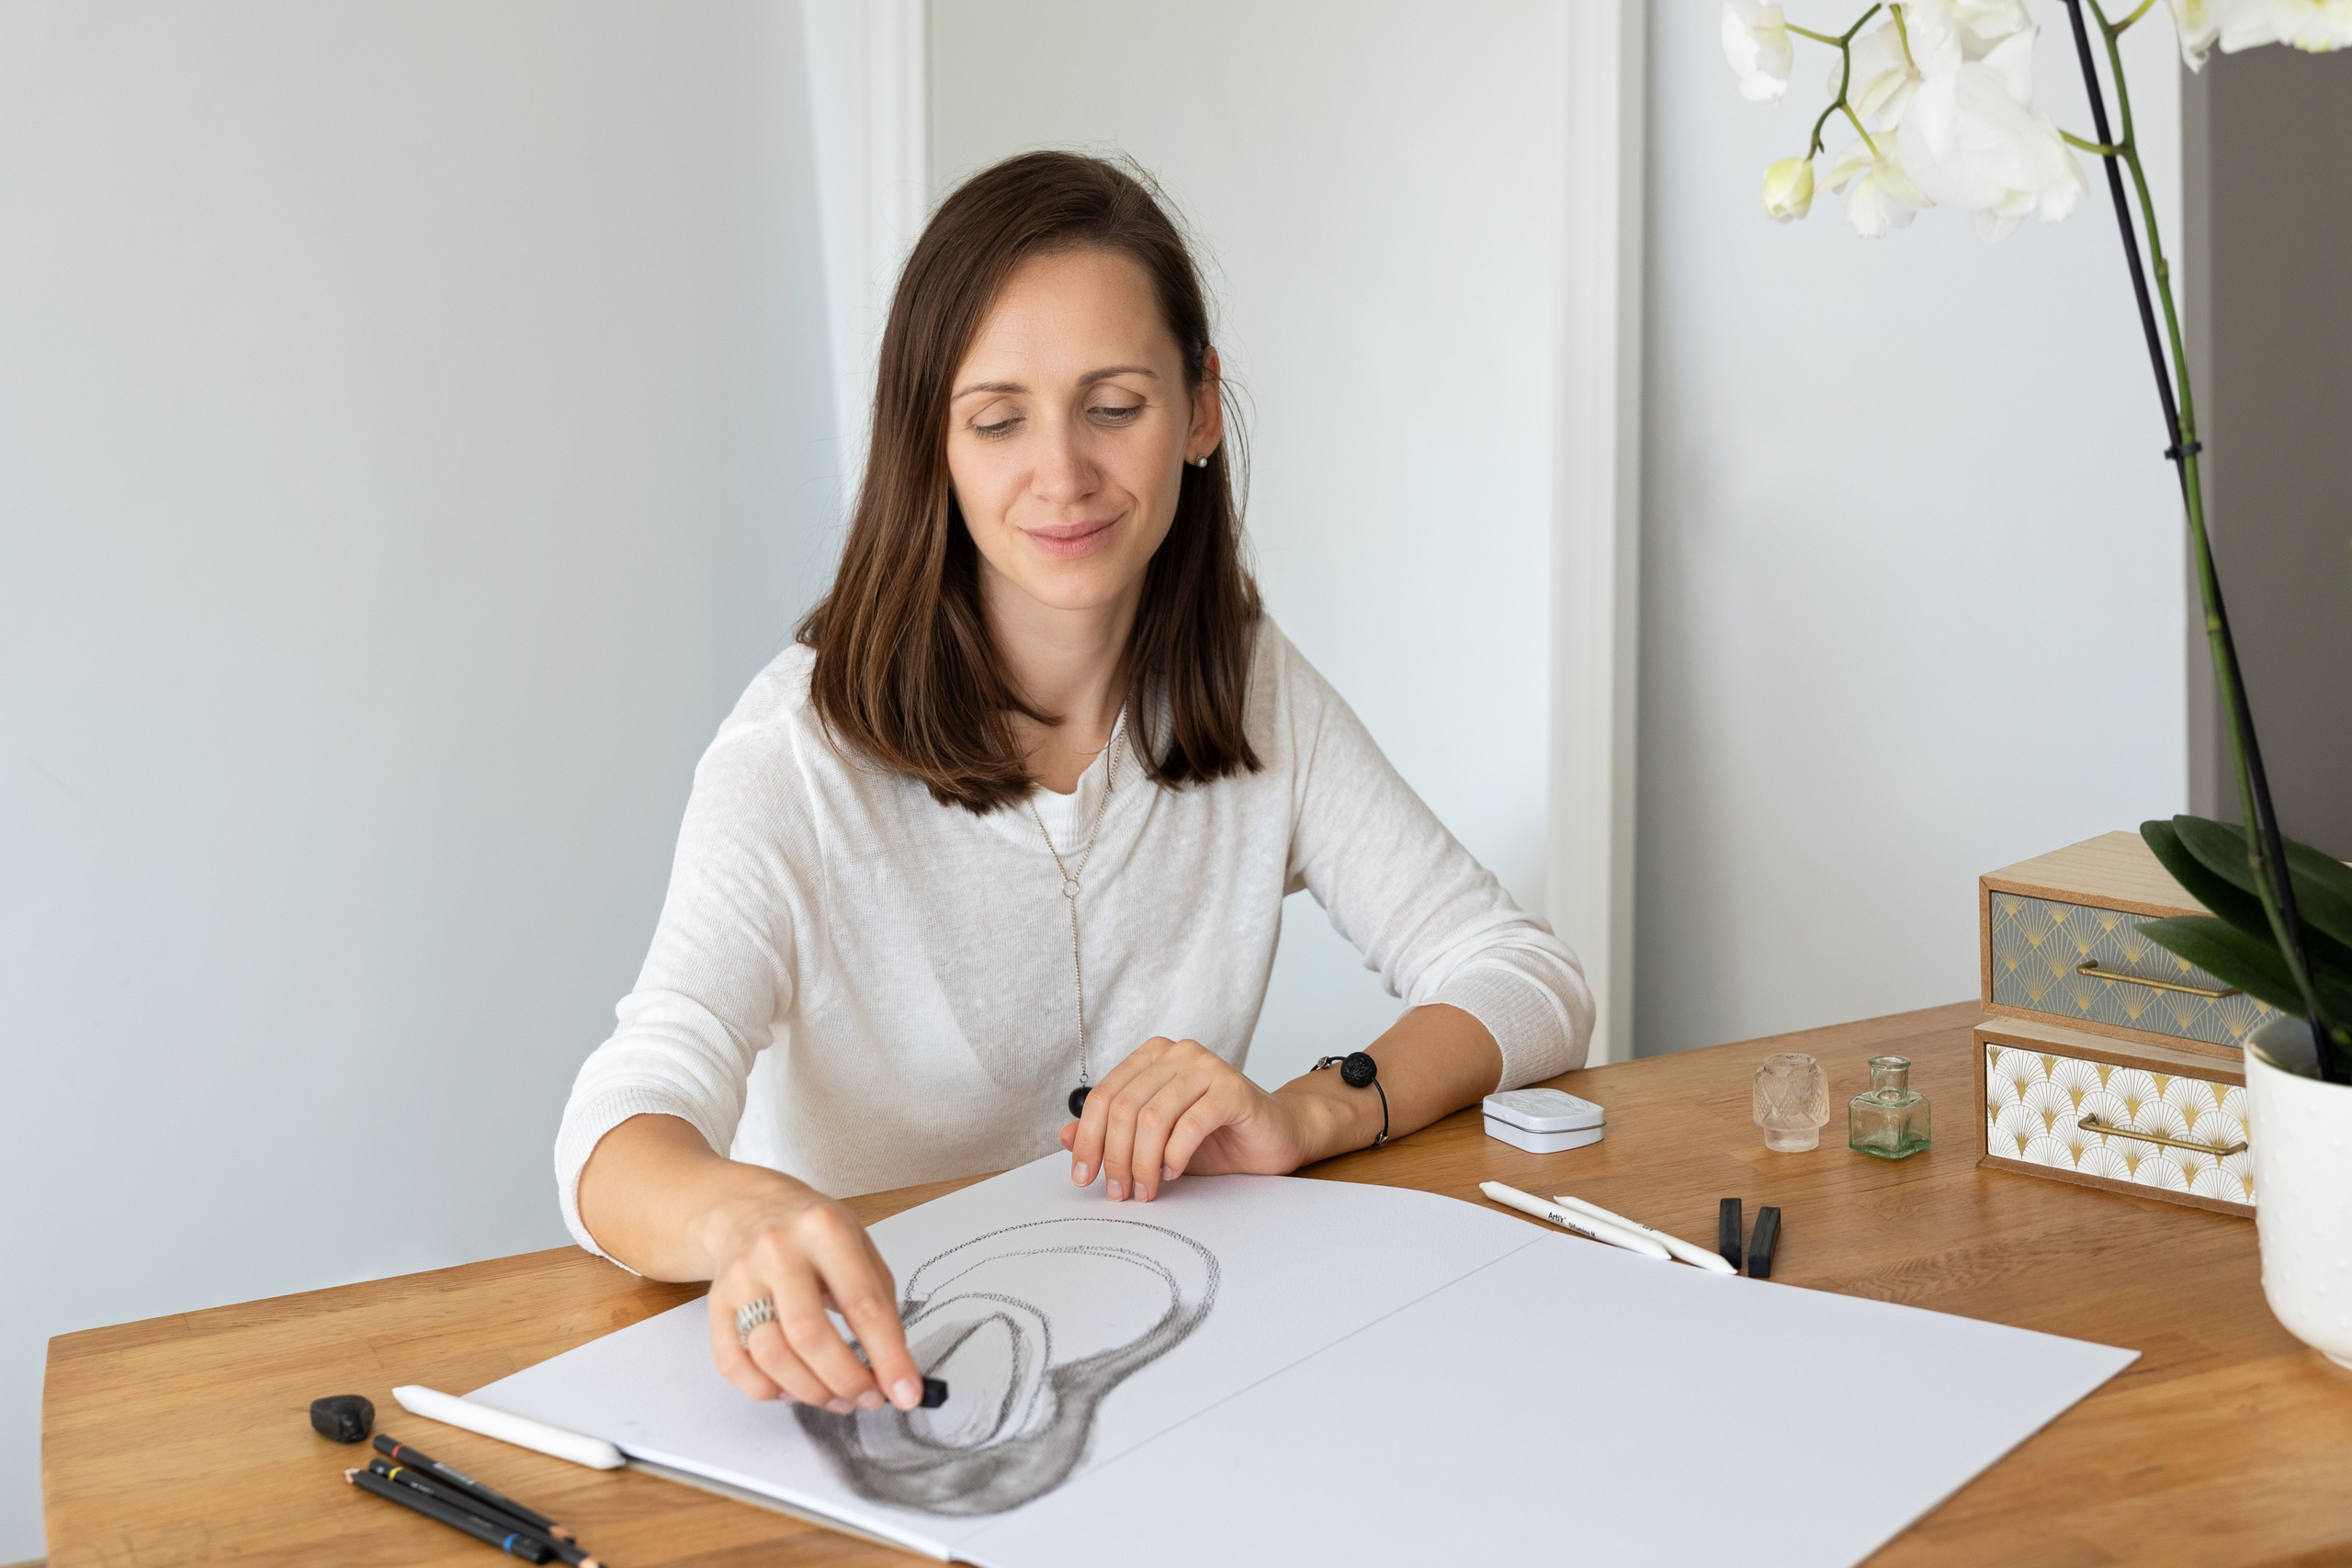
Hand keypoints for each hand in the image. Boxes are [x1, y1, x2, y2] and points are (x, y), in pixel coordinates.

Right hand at [695, 1173, 926, 1413]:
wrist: (747, 1207)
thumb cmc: (813, 1232)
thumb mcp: (859, 1246)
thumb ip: (879, 1303)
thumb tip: (893, 1369)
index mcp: (826, 1230)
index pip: (864, 1305)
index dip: (888, 1357)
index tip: (906, 1393)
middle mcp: (779, 1250)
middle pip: (811, 1335)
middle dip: (846, 1380)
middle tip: (868, 1399)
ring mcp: (742, 1277)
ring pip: (771, 1354)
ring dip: (810, 1391)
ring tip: (837, 1398)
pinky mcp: (717, 1303)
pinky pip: (734, 1363)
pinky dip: (766, 1389)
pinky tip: (792, 1389)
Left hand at [1058, 1035, 1365, 1202]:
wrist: (1275, 1136)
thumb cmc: (1213, 1138)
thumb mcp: (1153, 1141)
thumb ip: (1112, 1134)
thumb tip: (1062, 1137)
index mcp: (1151, 1057)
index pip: (1103, 1096)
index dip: (1086, 1139)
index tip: (1082, 1177)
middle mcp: (1177, 1053)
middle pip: (1124, 1106)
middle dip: (1115, 1157)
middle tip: (1117, 1193)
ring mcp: (1206, 1067)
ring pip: (1153, 1116)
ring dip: (1142, 1162)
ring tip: (1145, 1191)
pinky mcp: (1233, 1089)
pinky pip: (1190, 1123)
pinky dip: (1174, 1155)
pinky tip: (1172, 1173)